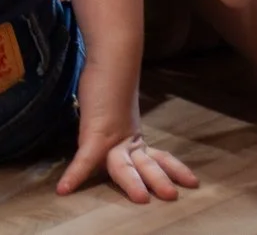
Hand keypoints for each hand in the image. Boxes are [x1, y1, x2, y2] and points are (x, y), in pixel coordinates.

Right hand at [56, 78, 196, 203]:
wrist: (111, 56)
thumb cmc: (110, 79)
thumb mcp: (116, 110)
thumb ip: (118, 125)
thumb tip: (117, 125)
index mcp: (133, 135)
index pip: (159, 156)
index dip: (175, 168)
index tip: (193, 181)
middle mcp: (127, 137)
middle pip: (146, 163)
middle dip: (159, 179)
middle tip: (172, 195)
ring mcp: (111, 135)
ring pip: (123, 165)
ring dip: (131, 183)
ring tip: (140, 200)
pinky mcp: (93, 132)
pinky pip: (84, 158)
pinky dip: (75, 173)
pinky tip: (64, 189)